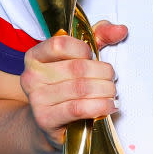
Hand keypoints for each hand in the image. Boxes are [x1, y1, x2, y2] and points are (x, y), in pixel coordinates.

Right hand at [20, 20, 127, 149]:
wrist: (49, 123)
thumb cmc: (66, 85)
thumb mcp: (79, 56)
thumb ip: (99, 37)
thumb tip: (121, 29)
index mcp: (35, 57)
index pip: (60, 44)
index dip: (83, 49)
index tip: (92, 57)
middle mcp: (31, 77)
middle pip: (77, 67)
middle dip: (103, 72)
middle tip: (111, 79)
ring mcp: (37, 99)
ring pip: (81, 88)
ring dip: (105, 90)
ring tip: (111, 92)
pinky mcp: (46, 119)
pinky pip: (78, 108)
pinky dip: (100, 105)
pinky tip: (109, 105)